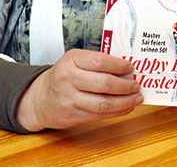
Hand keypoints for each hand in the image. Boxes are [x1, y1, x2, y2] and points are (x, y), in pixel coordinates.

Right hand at [15, 49, 142, 131]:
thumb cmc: (64, 76)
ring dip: (124, 102)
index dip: (119, 65)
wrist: (40, 99)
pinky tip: (126, 107)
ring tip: (136, 98)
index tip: (131, 68)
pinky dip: (117, 112)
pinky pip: (99, 115)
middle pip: (104, 83)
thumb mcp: (75, 61)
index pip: (100, 61)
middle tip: (136, 85)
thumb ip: (97, 62)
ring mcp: (69, 99)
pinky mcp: (72, 115)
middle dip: (125, 86)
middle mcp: (68, 78)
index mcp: (72, 60)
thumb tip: (127, 69)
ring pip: (103, 103)